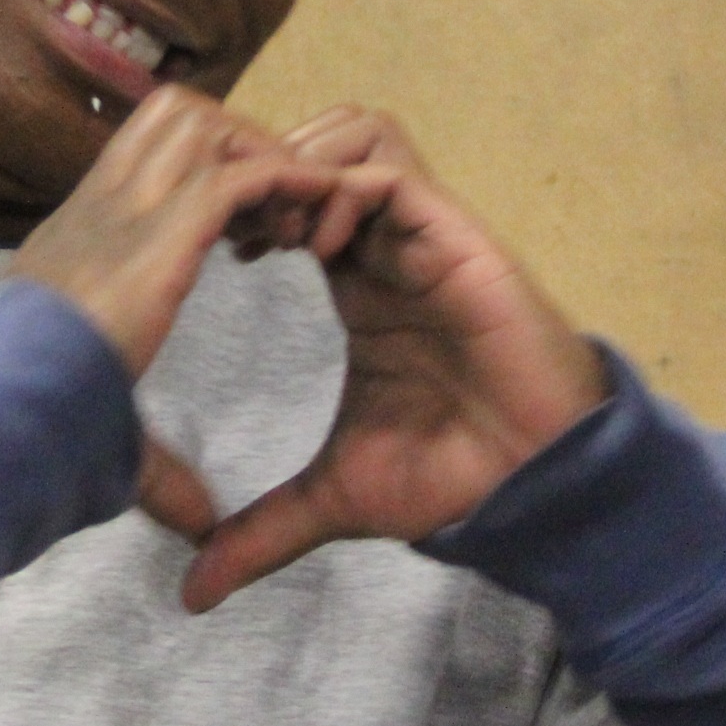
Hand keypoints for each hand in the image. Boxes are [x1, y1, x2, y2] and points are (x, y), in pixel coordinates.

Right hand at [13, 89, 339, 544]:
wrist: (4, 410)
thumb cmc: (34, 426)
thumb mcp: (105, 432)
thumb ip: (158, 465)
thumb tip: (201, 525)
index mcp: (77, 241)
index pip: (140, 162)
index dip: (200, 176)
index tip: (246, 234)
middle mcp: (99, 208)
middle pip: (176, 117)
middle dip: (235, 143)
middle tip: (277, 212)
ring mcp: (127, 208)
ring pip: (208, 125)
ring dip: (261, 154)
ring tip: (298, 214)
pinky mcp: (164, 227)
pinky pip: (241, 171)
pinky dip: (284, 181)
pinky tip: (317, 213)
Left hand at [175, 107, 609, 613]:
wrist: (532, 482)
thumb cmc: (452, 476)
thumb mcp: (333, 501)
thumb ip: (261, 531)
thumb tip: (192, 593)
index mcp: (360, 284)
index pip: (292, 200)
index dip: (243, 209)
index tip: (209, 253)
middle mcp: (388, 247)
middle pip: (317, 143)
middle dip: (265, 169)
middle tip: (232, 230)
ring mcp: (423, 233)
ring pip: (355, 131)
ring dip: (303, 165)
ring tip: (274, 232)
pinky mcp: (455, 234)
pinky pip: (391, 168)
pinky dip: (342, 186)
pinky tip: (315, 247)